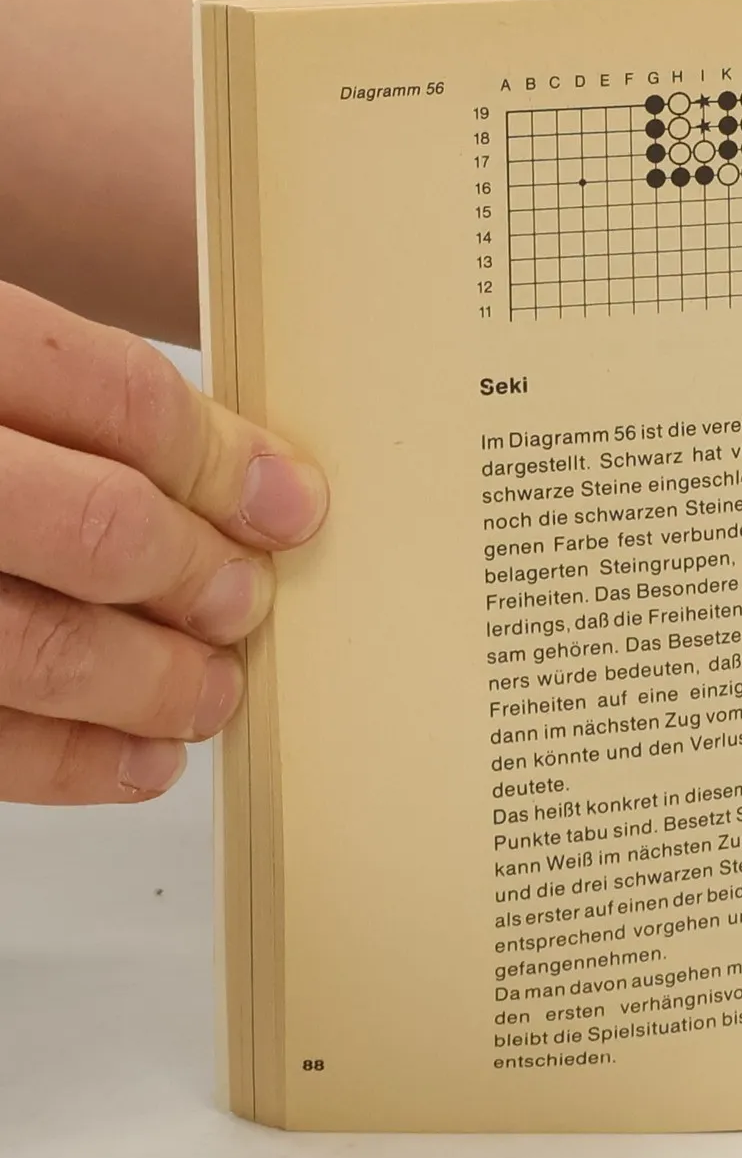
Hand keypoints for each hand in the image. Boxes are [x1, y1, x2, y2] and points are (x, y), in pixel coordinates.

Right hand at [0, 282, 327, 801]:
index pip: (116, 396)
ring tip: (210, 689)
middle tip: (243, 600)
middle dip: (199, 576)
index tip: (288, 504)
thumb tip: (243, 478)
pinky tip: (136, 760)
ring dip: (153, 681)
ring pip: (38, 646)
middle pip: (95, 525)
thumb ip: (60, 397)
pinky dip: (72, 761)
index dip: (224, 462)